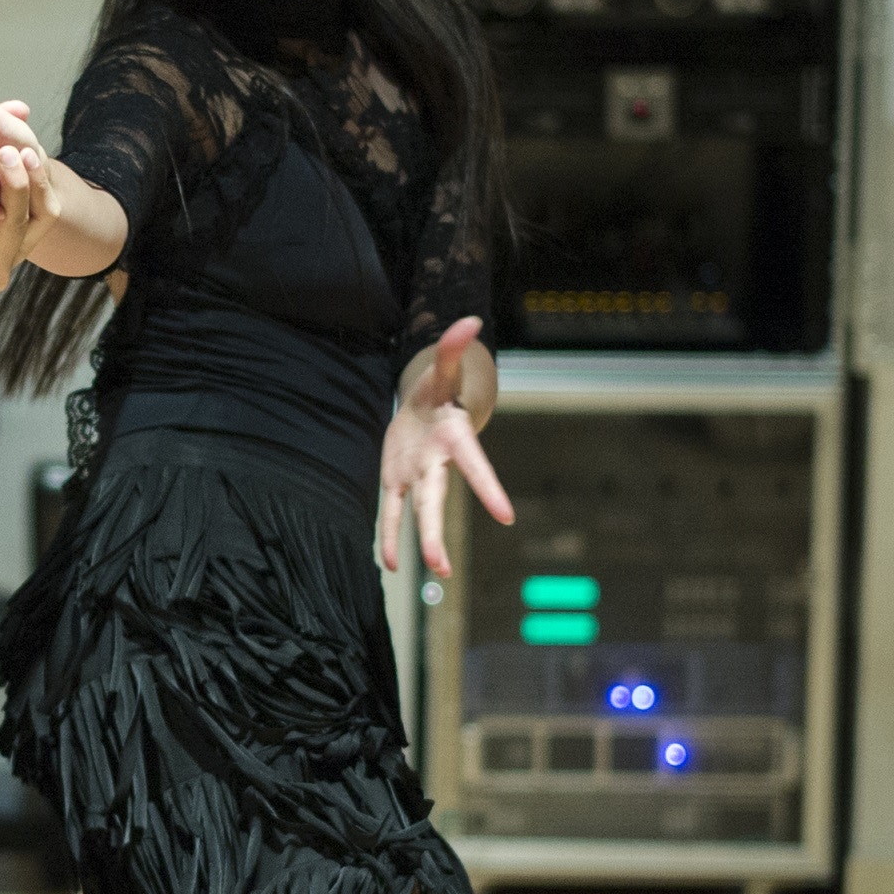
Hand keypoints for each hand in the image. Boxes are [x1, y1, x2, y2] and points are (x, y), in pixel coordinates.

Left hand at [378, 317, 512, 575]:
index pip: (475, 468)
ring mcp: (417, 476)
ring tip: (435, 572)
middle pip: (438, 502)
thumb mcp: (443, 368)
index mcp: (455, 440)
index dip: (489, 490)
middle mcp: (438, 464)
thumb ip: (453, 348)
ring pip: (419, 512)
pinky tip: (387, 565)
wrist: (422, 406)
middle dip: (437, 533)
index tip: (506, 516)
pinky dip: (388, 536)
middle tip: (443, 568)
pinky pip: (390, 511)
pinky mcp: (395, 480)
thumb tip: (469, 320)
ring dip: (421, 542)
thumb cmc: (439, 389)